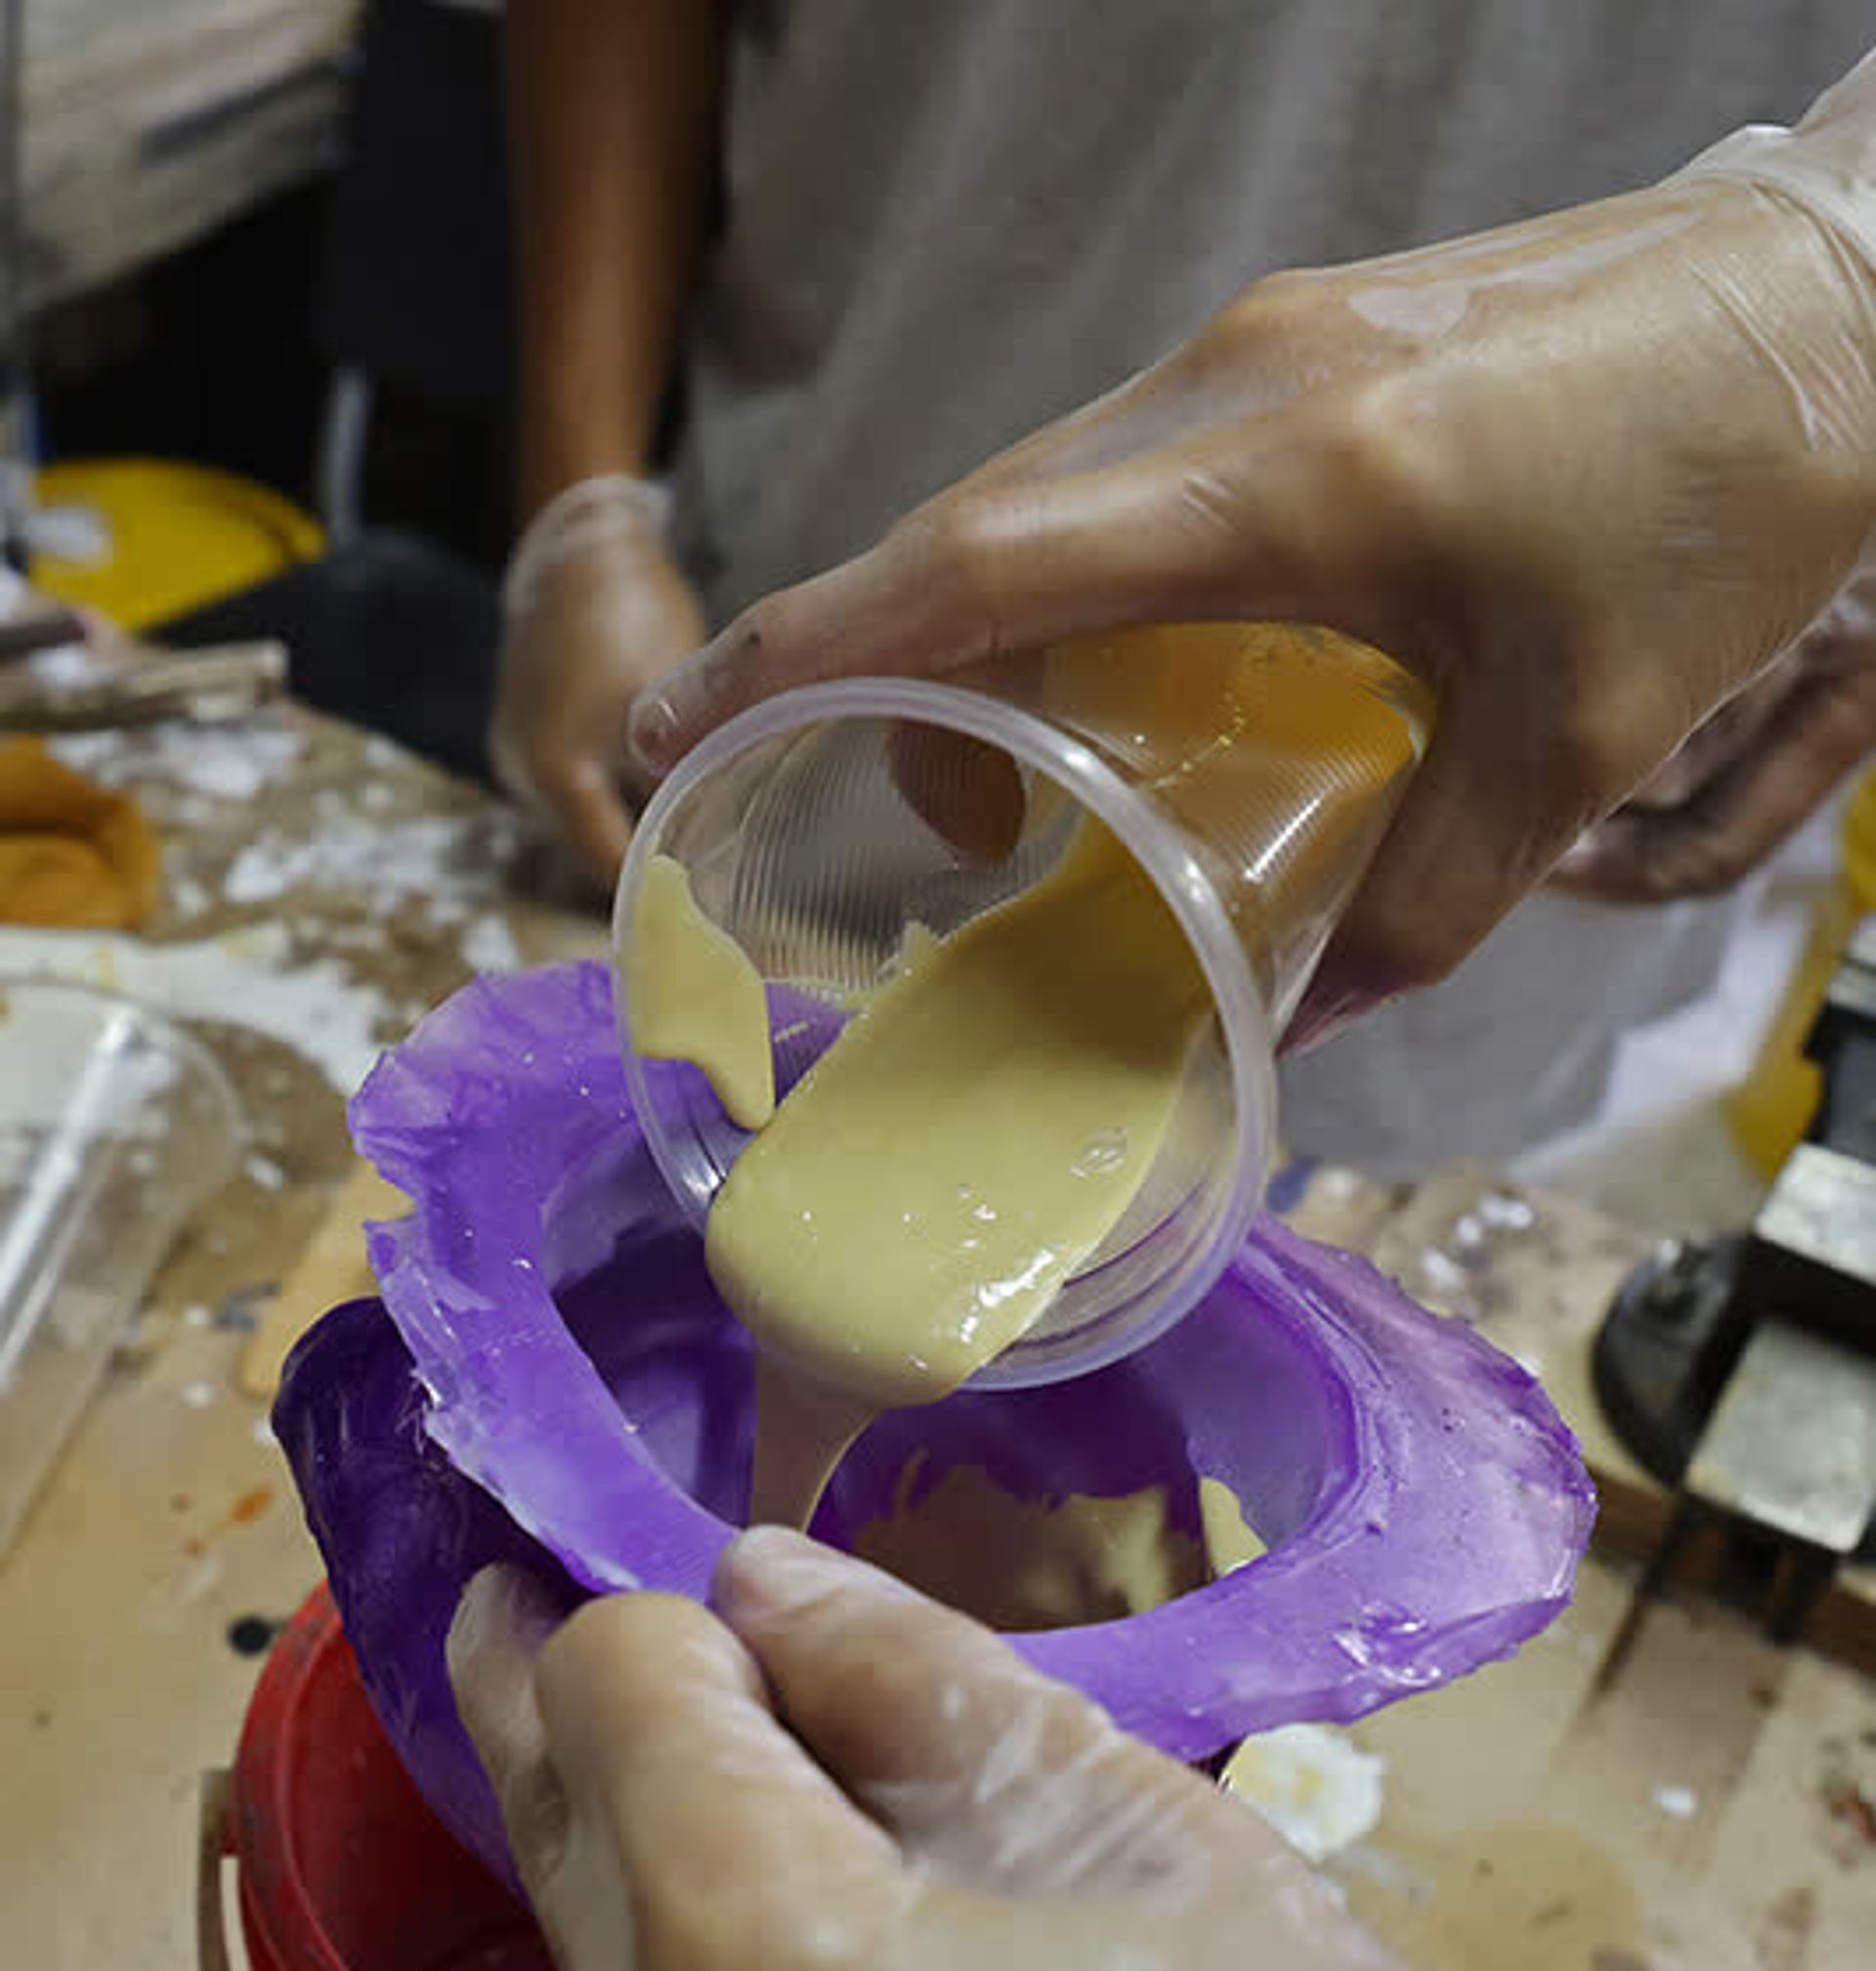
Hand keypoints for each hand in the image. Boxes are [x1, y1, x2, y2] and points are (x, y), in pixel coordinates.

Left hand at [450, 1530, 1875, 1970]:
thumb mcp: (1143, 1833)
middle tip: (630, 1593)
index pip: (615, 1680)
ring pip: (607, 1958)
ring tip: (795, 1782)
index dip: (682, 1597)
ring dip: (668, 1847)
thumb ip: (916, 1677)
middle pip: (565, 1818)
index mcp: (747, 1947)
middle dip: (607, 1698)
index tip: (745, 1562)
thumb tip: (763, 1578)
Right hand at [489, 475, 706, 890]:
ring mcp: (514, 758)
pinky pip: (575, 796)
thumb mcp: (667, 698)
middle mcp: (522, 775)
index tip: (708, 923)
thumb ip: (687, 769)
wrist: (579, 545)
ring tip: (696, 855)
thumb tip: (724, 839)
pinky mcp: (523, 740)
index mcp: (554, 771)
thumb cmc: (629, 613)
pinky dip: (614, 807)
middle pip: (593, 852)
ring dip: (632, 837)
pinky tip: (662, 807)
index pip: (611, 866)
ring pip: (584, 825)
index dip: (658, 896)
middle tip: (714, 894)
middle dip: (649, 871)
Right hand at [629, 148, 1875, 1036]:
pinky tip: (1128, 673)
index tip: (680, 725)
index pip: (980, 558)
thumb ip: (1425, 903)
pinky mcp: (1303, 339)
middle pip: (978, 526)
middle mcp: (1242, 379)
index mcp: (1292, 474)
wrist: (1840, 296)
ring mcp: (1266, 341)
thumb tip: (1300, 1026)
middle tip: (888, 821)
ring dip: (988, 629)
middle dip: (883, 673)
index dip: (811, 646)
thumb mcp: (1576, 744)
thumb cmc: (1725, 498)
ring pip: (1043, 489)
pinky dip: (1077, 577)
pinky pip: (1123, 462)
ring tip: (1016, 784)